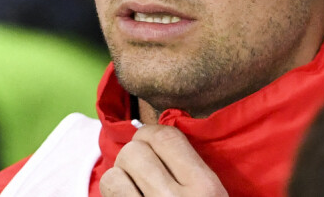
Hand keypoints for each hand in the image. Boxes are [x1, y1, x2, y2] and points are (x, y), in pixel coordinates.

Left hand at [99, 124, 227, 195]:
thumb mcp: (216, 193)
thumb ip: (193, 166)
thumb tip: (157, 135)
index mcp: (204, 187)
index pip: (165, 136)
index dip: (150, 132)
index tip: (148, 140)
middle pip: (134, 151)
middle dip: (133, 155)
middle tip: (140, 168)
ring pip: (113, 175)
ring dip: (118, 178)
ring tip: (131, 187)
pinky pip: (107, 196)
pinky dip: (113, 194)